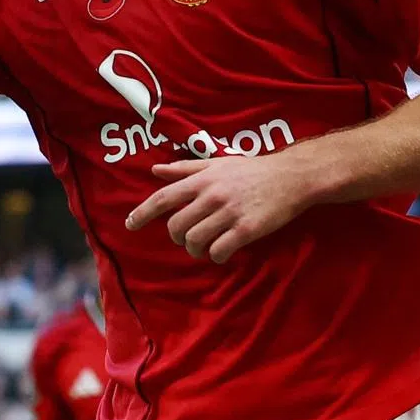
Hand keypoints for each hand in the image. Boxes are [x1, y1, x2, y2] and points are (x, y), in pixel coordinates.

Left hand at [125, 150, 319, 263]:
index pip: (163, 198)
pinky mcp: (246, 229)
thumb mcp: (216, 163)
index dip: (142, 213)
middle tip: (187, 238)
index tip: (129, 224)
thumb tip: (156, 170)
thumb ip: (185, 169)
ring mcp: (229, 213)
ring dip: (195, 249)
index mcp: (202, 179)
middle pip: (176, 225)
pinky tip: (223, 251)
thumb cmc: (251, 170)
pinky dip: (216, 256)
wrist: (290, 177)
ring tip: (205, 245)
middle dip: (177, 236)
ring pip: (195, 241)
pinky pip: (219, 251)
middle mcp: (211, 195)